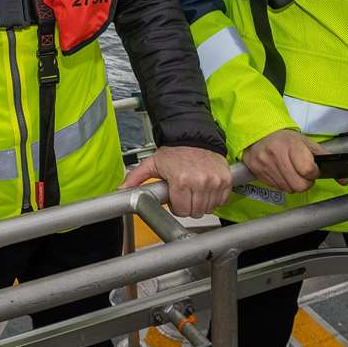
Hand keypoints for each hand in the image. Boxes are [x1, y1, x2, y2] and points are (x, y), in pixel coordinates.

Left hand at [119, 145, 233, 217]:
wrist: (194, 135)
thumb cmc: (175, 150)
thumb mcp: (153, 163)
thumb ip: (136, 178)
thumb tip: (122, 189)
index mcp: (181, 180)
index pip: (181, 211)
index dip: (176, 206)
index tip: (175, 198)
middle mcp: (200, 182)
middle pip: (195, 212)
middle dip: (188, 206)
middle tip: (184, 194)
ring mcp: (214, 181)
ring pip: (209, 208)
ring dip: (201, 203)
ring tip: (194, 190)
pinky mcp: (225, 180)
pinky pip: (221, 200)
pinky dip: (214, 198)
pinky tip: (206, 188)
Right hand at [242, 129, 324, 193]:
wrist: (260, 134)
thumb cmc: (286, 139)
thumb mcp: (307, 143)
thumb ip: (327, 159)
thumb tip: (344, 181)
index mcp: (292, 145)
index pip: (308, 170)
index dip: (313, 173)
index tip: (312, 169)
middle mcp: (276, 154)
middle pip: (299, 185)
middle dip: (305, 183)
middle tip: (303, 174)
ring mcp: (265, 164)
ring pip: (288, 189)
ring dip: (294, 184)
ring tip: (291, 171)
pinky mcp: (258, 172)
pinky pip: (278, 188)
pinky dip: (283, 183)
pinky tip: (282, 172)